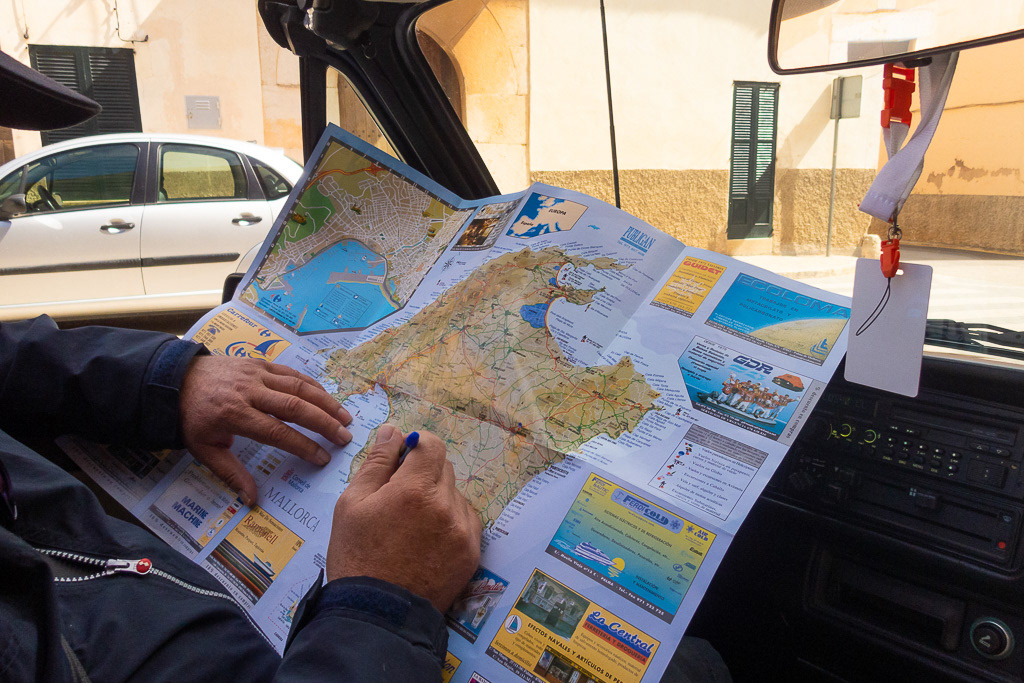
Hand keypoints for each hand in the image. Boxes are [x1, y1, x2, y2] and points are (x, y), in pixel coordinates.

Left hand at [179, 356, 352, 504]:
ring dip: (325, 401)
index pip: (277, 431)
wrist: (176, 379)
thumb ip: (231, 473)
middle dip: (324, 422)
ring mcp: (257, 374)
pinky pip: (292, 373)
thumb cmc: (192, 418)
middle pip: (295, 406)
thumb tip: (252, 500)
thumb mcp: (204, 450)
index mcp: (235, 415)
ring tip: (345, 417)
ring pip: (298, 386)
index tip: (322, 458)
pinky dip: (312, 385)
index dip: (302, 445)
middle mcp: (249, 392)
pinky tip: (326, 397)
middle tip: (345, 437)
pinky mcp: (261, 363)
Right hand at [326, 425, 481, 611]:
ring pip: (455, 495)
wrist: (377, 614)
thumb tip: (394, 431)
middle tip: (399, 497)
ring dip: (437, 498)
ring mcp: (462, 531)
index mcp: (414, 490)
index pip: (431, 445)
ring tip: (411, 525)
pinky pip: (466, 520)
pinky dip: (450, 521)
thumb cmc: (357, 556)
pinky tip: (427, 538)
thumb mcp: (352, 504)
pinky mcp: (471, 551)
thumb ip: (377, 463)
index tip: (404, 458)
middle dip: (423, 474)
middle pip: (444, 468)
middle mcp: (445, 506)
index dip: (417, 446)